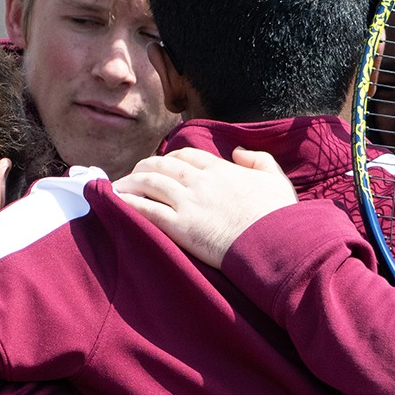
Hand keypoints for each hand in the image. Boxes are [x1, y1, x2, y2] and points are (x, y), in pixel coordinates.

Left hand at [113, 147, 297, 269]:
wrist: (274, 243)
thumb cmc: (278, 216)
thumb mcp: (276, 179)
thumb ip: (258, 159)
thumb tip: (237, 151)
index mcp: (221, 169)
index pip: (186, 156)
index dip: (170, 158)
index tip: (162, 164)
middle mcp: (200, 182)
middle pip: (162, 165)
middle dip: (144, 167)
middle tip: (134, 174)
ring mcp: (188, 203)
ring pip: (149, 183)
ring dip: (130, 183)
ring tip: (118, 187)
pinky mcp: (180, 228)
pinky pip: (146, 209)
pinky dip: (127, 203)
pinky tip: (115, 202)